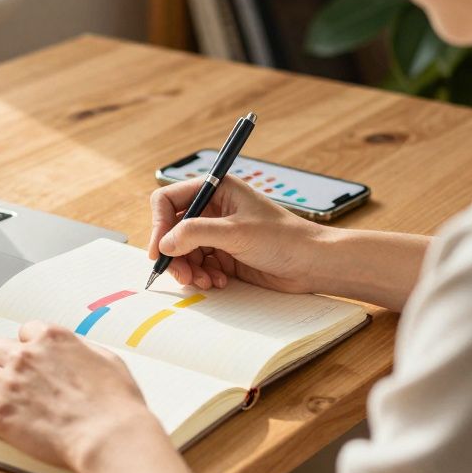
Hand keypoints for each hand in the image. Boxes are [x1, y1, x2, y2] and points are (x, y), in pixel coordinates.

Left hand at [0, 321, 163, 472]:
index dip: (28, 347)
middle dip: (0, 360)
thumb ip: (83, 350)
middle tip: (9, 377)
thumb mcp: (108, 360)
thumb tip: (75, 352)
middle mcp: (25, 355)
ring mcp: (8, 384)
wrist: (107, 437)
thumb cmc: (116, 404)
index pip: (24, 331)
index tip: (32, 361)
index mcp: (52, 338)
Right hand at [148, 175, 327, 292]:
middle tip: (181, 274)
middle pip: (173, 230)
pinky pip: (199, 265)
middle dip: (175, 254)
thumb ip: (196, 233)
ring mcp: (218, 233)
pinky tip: (218, 282)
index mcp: (216, 190)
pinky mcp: (225, 255)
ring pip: (184, 251)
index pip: (169, 200)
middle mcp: (214, 209)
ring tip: (204, 281)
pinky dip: (202, 276)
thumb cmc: (283, 238)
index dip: (160, 224)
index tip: (159, 250)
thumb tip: (165, 243)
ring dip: (189, 269)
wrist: (312, 264)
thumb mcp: (236, 232)